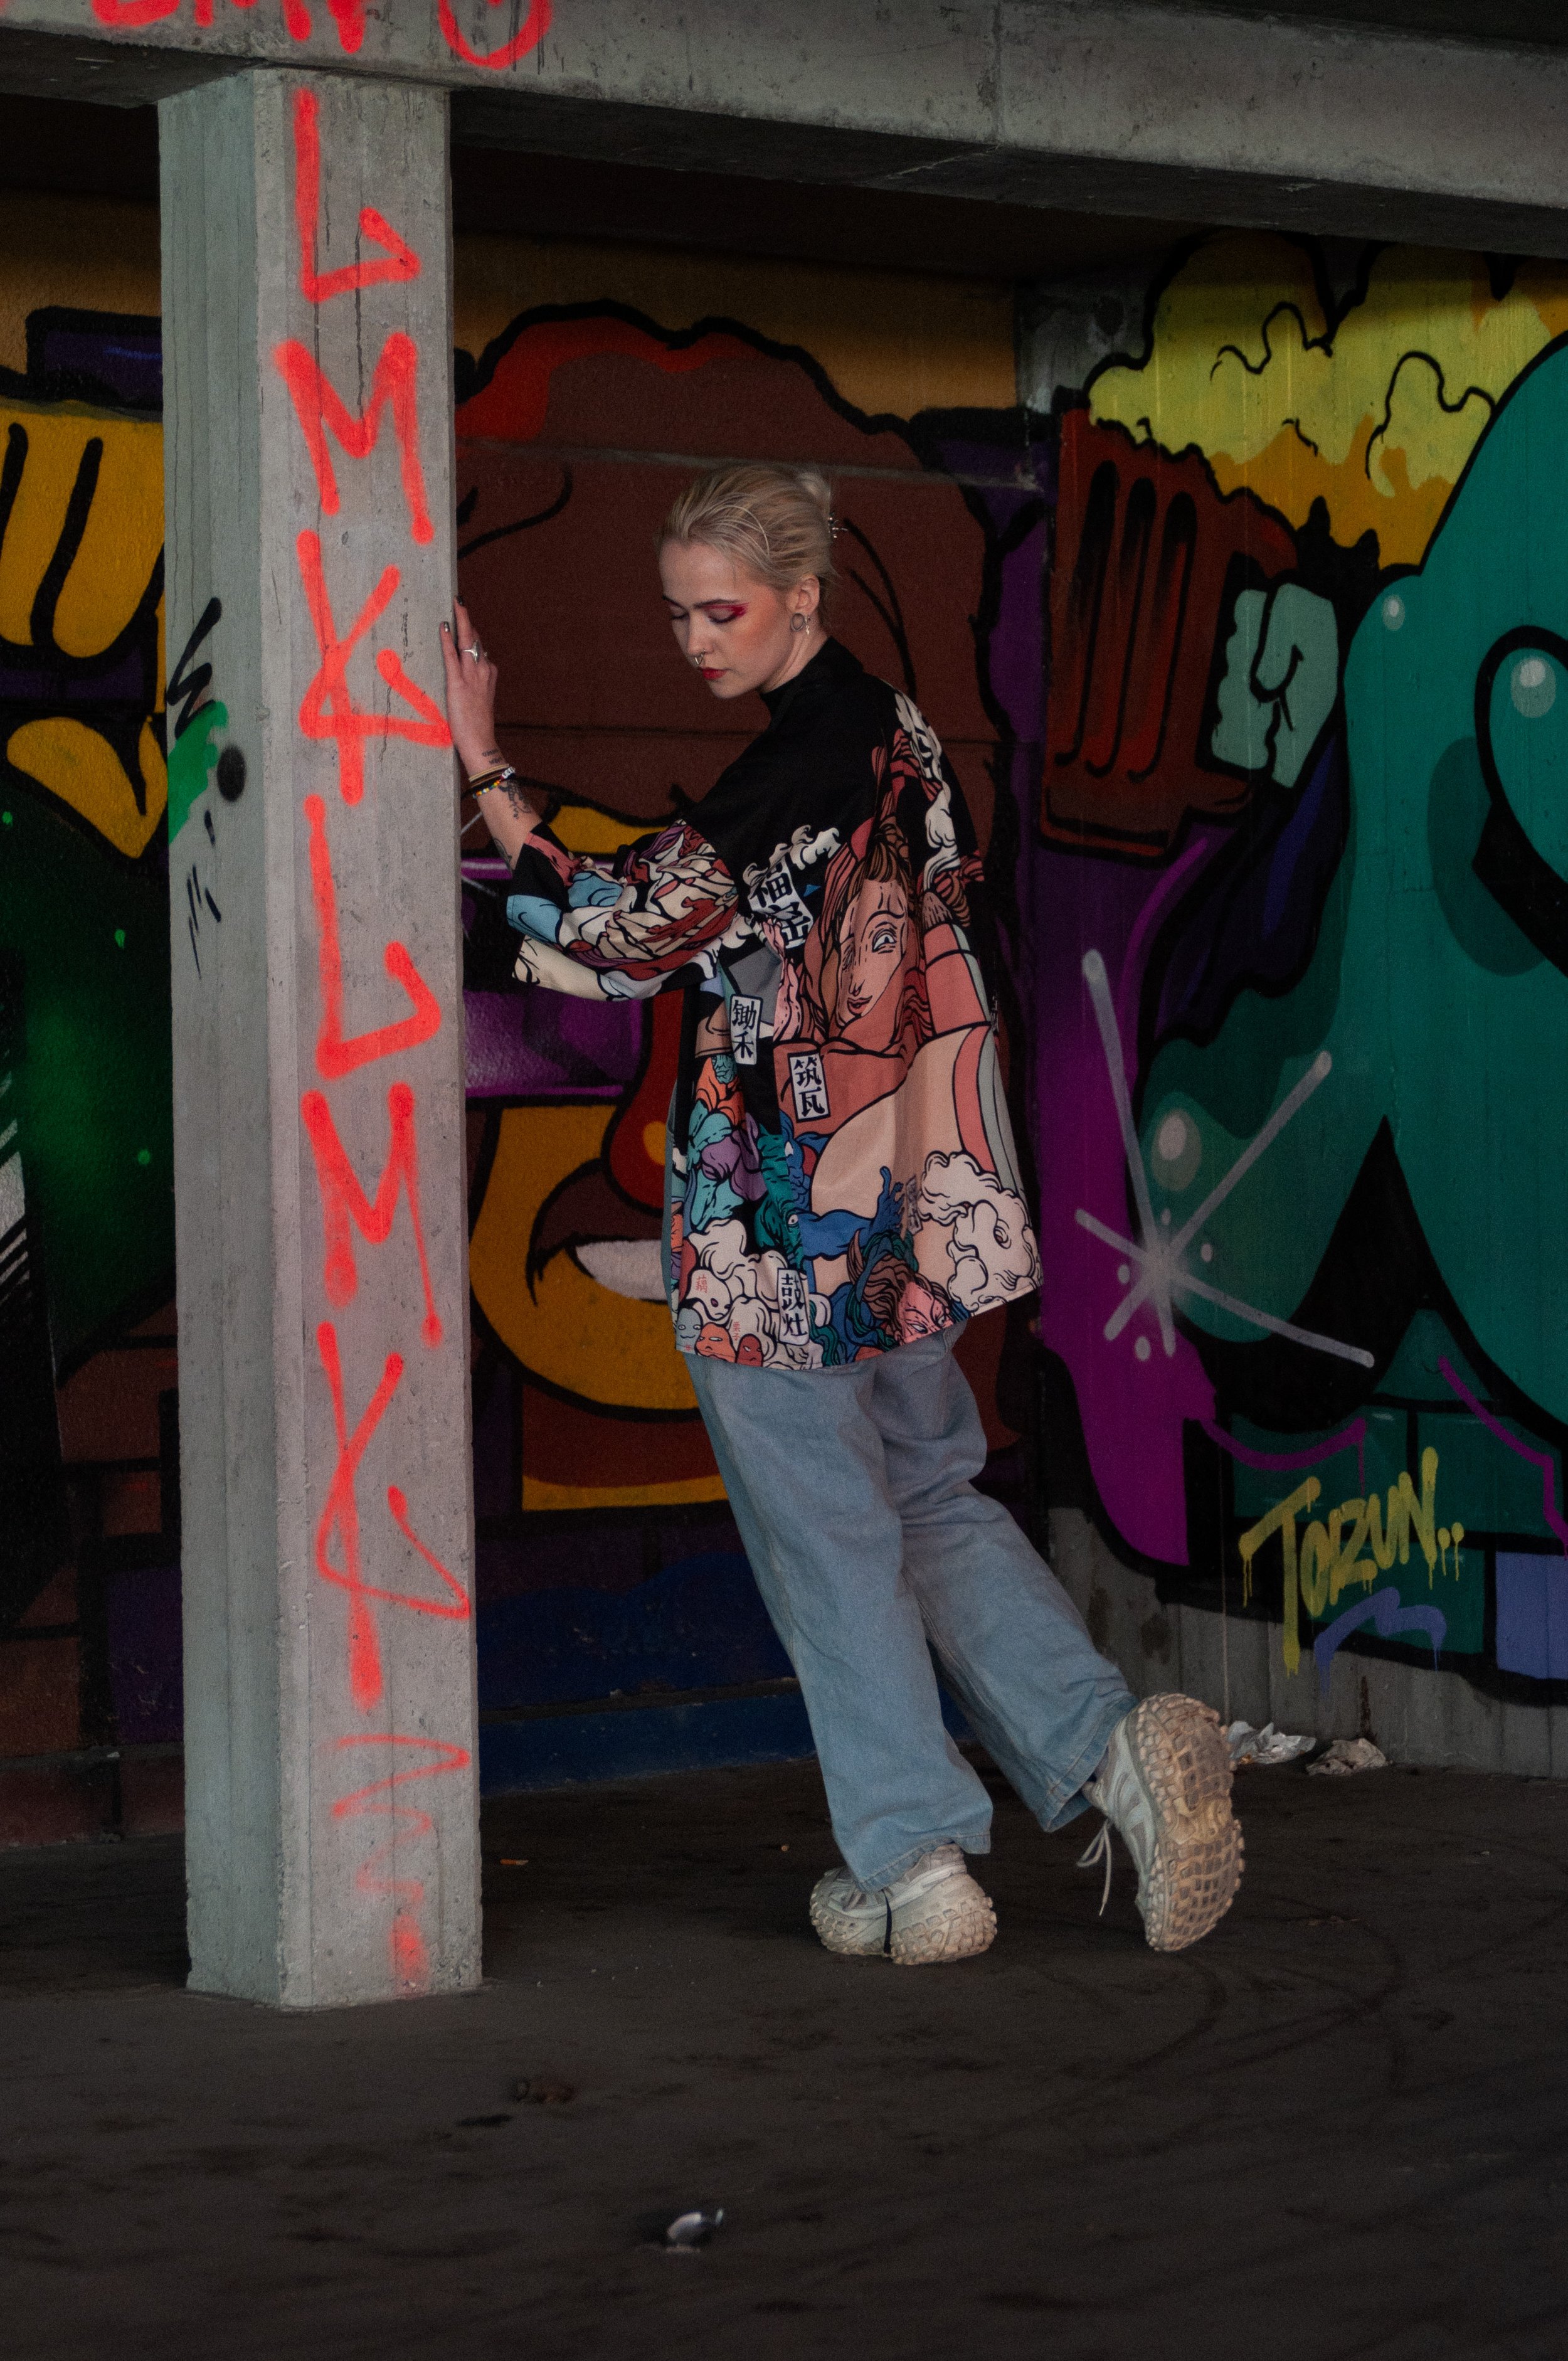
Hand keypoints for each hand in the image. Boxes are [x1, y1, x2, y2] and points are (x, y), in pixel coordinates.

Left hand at [440, 597, 502, 778]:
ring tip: (456, 603)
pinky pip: (452, 656)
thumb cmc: (477, 727)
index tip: (466, 618)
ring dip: (462, 621)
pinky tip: (444, 626)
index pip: (480, 648)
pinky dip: (448, 639)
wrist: (480, 743)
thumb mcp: (480, 702)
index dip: (473, 633)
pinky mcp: (459, 683)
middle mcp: (484, 671)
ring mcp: (472, 676)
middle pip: (476, 640)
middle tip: (460, 600)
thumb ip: (476, 686)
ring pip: (468, 642)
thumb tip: (468, 676)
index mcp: (489, 675)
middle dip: (468, 620)